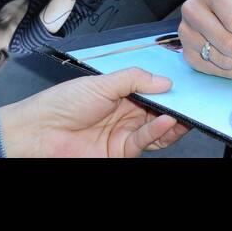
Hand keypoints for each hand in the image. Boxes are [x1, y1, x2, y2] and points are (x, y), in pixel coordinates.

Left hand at [0, 68, 188, 156]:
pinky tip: (167, 120)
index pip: (150, 89)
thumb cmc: (61, 104)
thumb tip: (162, 80)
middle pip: (157, 109)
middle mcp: (124, 113)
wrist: (40, 132)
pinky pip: (146, 141)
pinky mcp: (121, 151)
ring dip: (173, 120)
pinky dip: (159, 131)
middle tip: (191, 98)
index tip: (184, 82)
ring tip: (184, 112)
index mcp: (118, 92)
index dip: (166, 86)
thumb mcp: (101, 82)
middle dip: (175, 104)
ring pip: (157, 127)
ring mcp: (123, 132)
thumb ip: (134, 80)